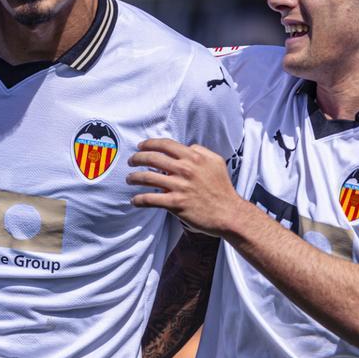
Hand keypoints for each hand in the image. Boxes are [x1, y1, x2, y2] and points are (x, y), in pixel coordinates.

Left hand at [126, 139, 243, 236]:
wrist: (229, 213)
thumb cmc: (222, 187)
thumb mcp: (216, 161)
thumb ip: (200, 151)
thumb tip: (187, 147)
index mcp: (193, 157)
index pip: (165, 145)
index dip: (149, 144)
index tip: (140, 146)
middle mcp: (185, 169)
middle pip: (152, 158)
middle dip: (137, 158)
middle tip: (131, 161)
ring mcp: (179, 186)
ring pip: (147, 178)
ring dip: (134, 177)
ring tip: (129, 179)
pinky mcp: (175, 204)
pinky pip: (150, 199)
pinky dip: (139, 199)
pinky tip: (134, 200)